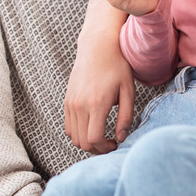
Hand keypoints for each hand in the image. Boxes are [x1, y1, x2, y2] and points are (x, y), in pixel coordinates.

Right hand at [63, 0, 134, 153]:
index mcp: (97, 103)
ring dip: (87, 142)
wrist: (98, 47)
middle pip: (81, 142)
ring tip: (103, 136)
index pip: (94, 139)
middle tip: (110, 144)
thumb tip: (121, 138)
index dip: (105, 149)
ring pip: (73, 136)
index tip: (116, 144)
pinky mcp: (67, 100)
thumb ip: (126, 116)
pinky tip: (93, 126)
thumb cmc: (118, 67)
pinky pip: (68, 126)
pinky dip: (78, 132)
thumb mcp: (128, 91)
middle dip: (97, 149)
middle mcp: (80, 105)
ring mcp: (71, 103)